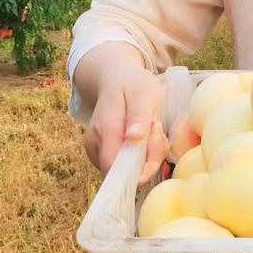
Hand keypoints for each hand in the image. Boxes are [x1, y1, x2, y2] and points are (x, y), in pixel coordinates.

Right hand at [74, 42, 167, 175]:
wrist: (117, 79)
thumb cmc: (132, 84)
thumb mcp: (143, 93)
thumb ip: (138, 116)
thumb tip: (133, 138)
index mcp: (104, 130)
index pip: (116, 169)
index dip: (141, 167)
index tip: (157, 138)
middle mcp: (95, 145)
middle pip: (125, 173)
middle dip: (149, 157)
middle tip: (157, 128)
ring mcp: (97, 151)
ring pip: (128, 171)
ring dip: (148, 155)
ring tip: (151, 127)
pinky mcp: (104, 154)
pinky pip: (128, 166)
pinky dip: (143, 155)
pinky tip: (147, 135)